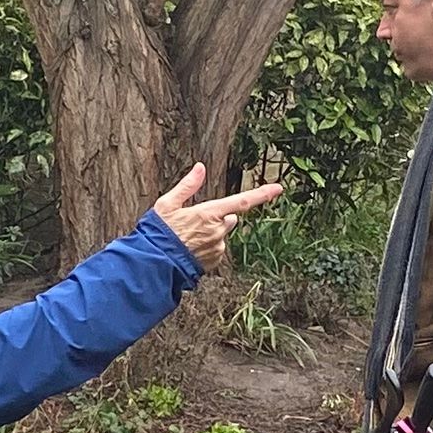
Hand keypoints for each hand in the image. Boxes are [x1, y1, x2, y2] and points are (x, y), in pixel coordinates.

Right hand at [148, 162, 283, 268]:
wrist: (154, 264)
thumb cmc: (158, 233)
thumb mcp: (167, 203)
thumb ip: (187, 186)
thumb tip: (200, 168)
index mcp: (209, 214)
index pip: (242, 202)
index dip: (262, 194)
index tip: (278, 188)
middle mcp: (218, 231)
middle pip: (229, 219)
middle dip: (219, 217)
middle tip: (195, 221)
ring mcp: (218, 248)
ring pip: (222, 235)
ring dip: (211, 234)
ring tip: (187, 238)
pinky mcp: (215, 261)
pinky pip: (216, 249)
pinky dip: (207, 247)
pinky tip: (190, 249)